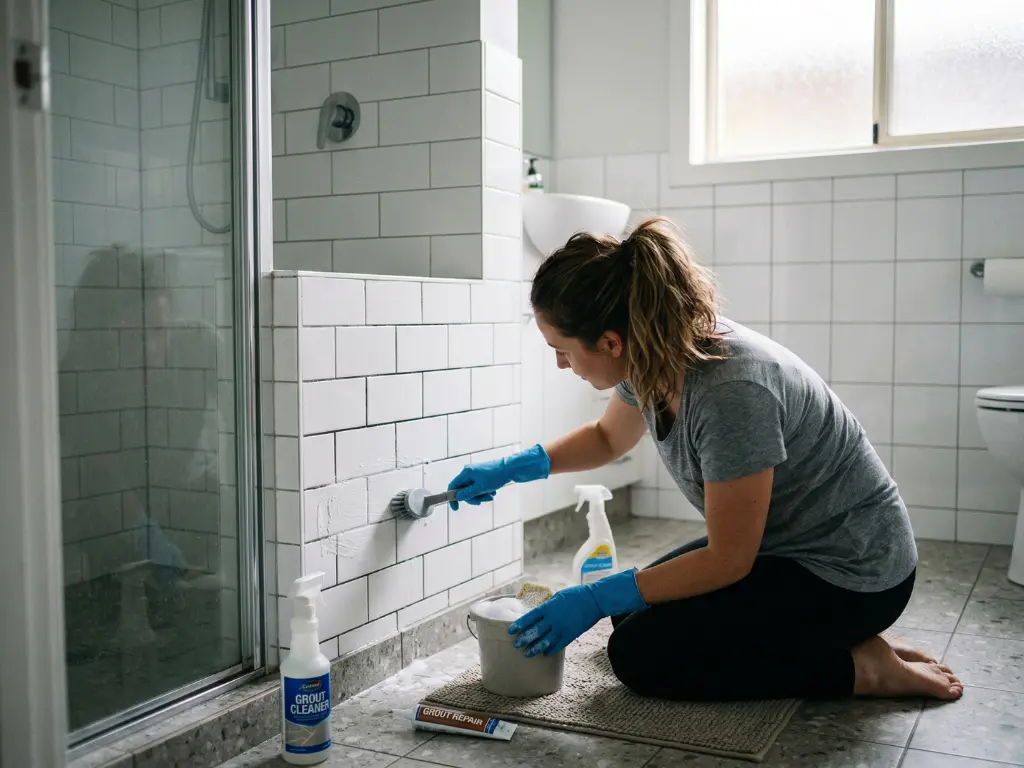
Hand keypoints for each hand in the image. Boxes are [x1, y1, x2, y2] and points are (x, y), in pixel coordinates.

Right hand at [447, 444, 550, 509]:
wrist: (511, 468)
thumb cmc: (496, 477)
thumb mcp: (480, 488)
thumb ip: (467, 494)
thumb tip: (457, 497)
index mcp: (466, 473)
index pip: (452, 486)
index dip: (452, 498)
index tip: (456, 508)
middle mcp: (469, 472)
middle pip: (463, 490)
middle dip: (473, 497)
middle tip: (482, 501)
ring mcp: (476, 473)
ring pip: (472, 490)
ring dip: (480, 495)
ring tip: (491, 495)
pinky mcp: (482, 475)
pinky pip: (479, 487)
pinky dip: (485, 491)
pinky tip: (493, 491)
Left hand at [508, 569, 646, 656]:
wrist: (594, 601)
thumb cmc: (575, 595)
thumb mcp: (557, 596)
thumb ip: (547, 606)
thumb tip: (538, 614)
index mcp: (548, 607)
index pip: (529, 618)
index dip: (519, 625)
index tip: (511, 631)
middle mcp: (553, 619)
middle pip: (535, 632)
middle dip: (524, 639)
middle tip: (516, 645)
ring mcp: (562, 629)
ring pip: (545, 642)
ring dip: (534, 648)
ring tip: (527, 653)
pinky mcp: (570, 635)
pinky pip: (558, 645)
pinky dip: (550, 650)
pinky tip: (544, 653)